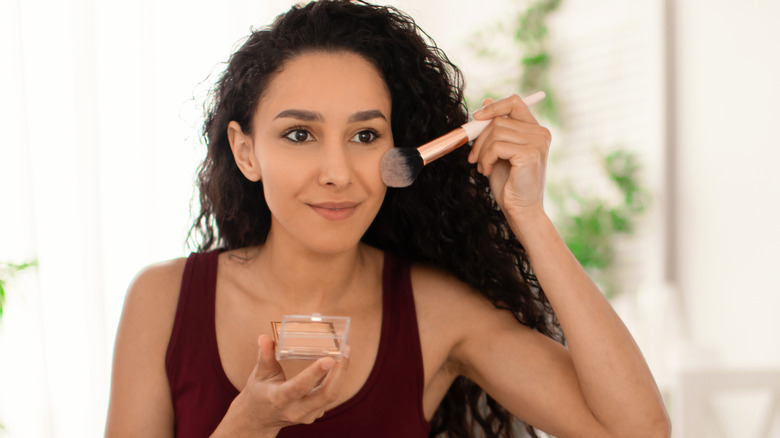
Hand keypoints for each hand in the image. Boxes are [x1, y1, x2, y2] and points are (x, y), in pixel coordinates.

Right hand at [213, 335, 349, 436]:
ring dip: (341, 373)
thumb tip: (265, 337)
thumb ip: (265, 356)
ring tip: (345, 352)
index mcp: (279, 399)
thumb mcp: (259, 374)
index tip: (329, 358)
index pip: (300, 387)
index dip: (315, 373)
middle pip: (325, 394)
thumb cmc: (259, 393)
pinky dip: (336, 379)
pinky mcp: (315, 414)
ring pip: (331, 396)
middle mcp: (296, 410)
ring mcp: (307, 415)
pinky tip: (339, 362)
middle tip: (345, 350)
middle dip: (339, 372)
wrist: (259, 419)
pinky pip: (329, 396)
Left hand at [468, 94, 551, 218]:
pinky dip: (486, 159)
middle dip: (479, 138)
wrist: (521, 210)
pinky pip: (496, 146)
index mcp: (535, 130)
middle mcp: (540, 133)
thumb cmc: (510, 183)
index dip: (493, 106)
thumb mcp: (499, 151)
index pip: (514, 102)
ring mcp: (537, 142)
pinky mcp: (530, 153)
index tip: (476, 118)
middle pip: (499, 119)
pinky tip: (487, 171)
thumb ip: (496, 128)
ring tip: (483, 167)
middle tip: (473, 158)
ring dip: (481, 151)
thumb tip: (485, 101)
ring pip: (495, 132)